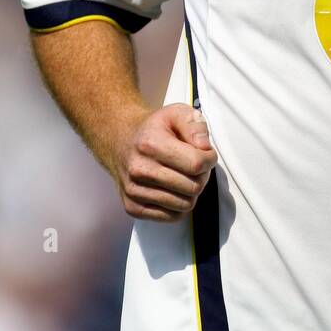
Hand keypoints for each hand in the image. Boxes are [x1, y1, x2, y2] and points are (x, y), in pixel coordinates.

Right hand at [112, 103, 217, 221]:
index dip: (209, 159)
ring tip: (183, 176)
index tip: (206, 153)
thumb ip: (195, 126)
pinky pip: (172, 217)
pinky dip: (178, 205)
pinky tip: (172, 189)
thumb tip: (204, 148)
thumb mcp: (177, 114)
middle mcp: (139, 169)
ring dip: (191, 192)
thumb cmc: (155, 129)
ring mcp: (134, 191)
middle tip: (195, 166)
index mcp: (150, 144)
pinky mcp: (132, 208)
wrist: (121, 142)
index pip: (196, 164)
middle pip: (193, 187)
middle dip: (202, 176)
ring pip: (185, 204)